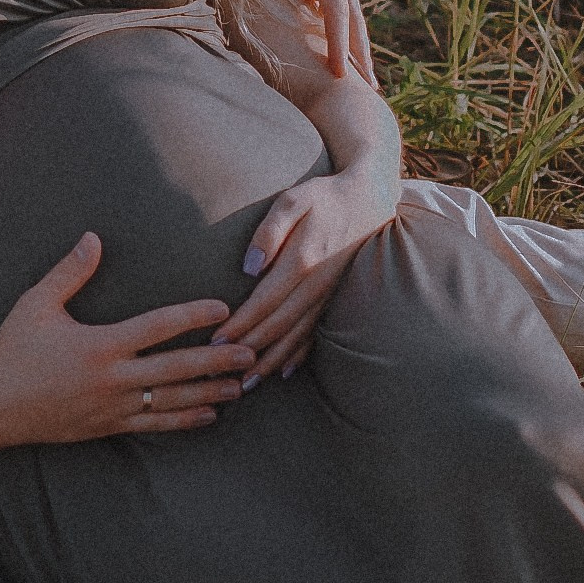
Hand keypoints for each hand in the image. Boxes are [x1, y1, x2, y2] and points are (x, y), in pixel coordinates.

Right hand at [0, 234, 254, 442]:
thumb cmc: (13, 351)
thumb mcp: (36, 305)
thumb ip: (69, 272)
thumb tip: (93, 237)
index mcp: (100, 345)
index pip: (157, 327)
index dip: (193, 316)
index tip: (223, 308)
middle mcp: (113, 378)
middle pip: (177, 368)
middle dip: (217, 360)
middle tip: (251, 351)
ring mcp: (113, 406)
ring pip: (172, 400)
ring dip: (209, 391)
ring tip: (241, 384)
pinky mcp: (108, 426)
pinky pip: (155, 423)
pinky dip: (184, 420)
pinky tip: (209, 414)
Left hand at [219, 169, 391, 378]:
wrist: (368, 200)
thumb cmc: (323, 198)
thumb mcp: (293, 200)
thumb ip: (269, 231)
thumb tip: (249, 267)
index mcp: (301, 261)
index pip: (264, 303)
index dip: (240, 325)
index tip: (215, 342)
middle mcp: (314, 285)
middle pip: (277, 327)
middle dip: (248, 352)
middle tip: (220, 373)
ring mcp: (326, 295)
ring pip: (295, 337)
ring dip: (270, 362)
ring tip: (247, 384)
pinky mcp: (332, 298)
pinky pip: (315, 333)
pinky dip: (299, 355)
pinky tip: (284, 371)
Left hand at [242, 0, 373, 79]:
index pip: (337, 12)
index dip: (339, 45)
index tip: (343, 78)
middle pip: (353, 18)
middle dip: (361, 54)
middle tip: (373, 92)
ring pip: (349, 13)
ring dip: (357, 44)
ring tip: (364, 75)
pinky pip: (338, 5)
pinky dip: (343, 28)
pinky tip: (338, 45)